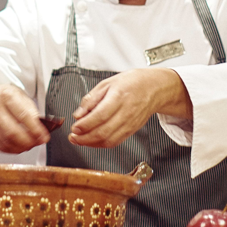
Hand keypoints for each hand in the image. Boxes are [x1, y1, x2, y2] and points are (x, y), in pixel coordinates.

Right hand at [0, 84, 49, 158]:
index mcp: (6, 95)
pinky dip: (13, 150)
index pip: (23, 115)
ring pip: (6, 142)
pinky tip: (20, 147)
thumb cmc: (2, 97)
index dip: (36, 129)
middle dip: (29, 141)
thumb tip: (43, 125)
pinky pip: (0, 146)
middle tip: (39, 141)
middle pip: (13, 132)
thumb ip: (31, 109)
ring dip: (22, 147)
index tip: (44, 136)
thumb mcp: (18, 94)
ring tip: (31, 144)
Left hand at [68, 69, 191, 148]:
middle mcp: (126, 112)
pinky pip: (115, 142)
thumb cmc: (132, 82)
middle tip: (73, 136)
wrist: (153, 87)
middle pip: (104, 131)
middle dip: (84, 138)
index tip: (74, 127)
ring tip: (79, 140)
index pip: (100, 115)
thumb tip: (78, 114)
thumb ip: (91, 99)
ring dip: (91, 144)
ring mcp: (130, 123)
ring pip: (109, 140)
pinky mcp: (132, 130)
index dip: (85, 124)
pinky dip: (101, 144)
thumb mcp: (108, 83)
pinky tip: (92, 141)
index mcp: (119, 96)